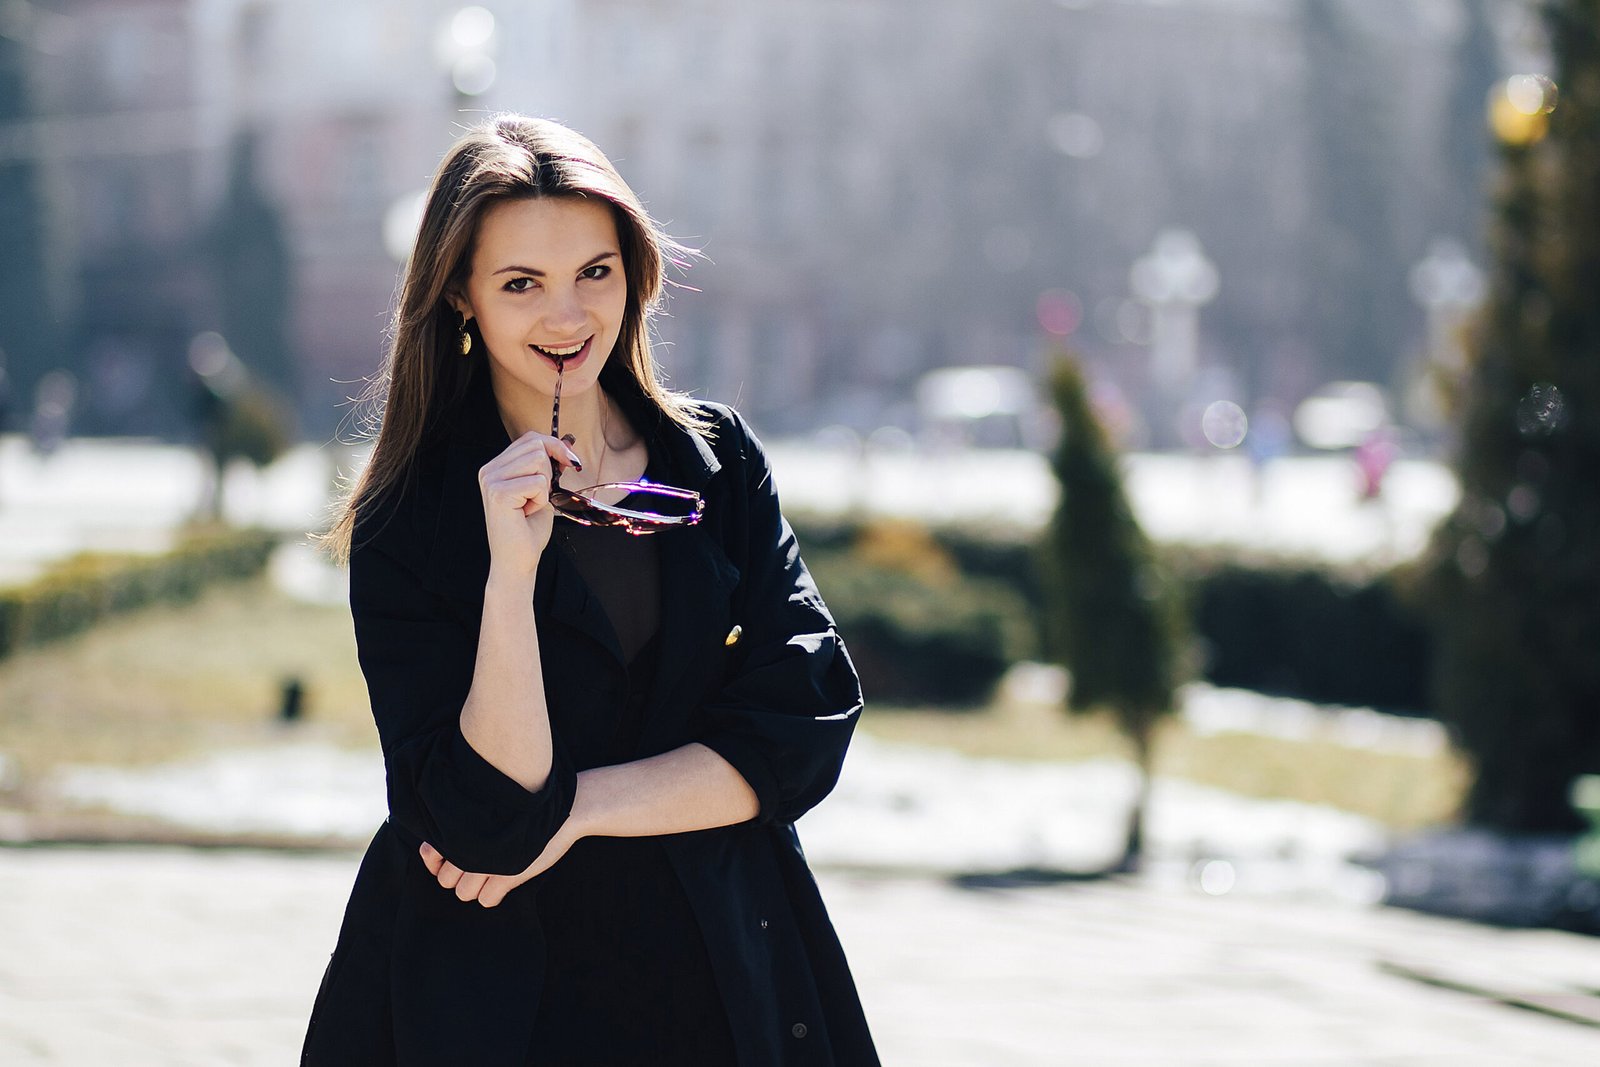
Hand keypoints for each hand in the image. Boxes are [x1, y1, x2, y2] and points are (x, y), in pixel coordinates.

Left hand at [418, 822, 582, 907]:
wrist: (565, 811)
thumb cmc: (523, 811)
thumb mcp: (489, 814)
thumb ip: (460, 829)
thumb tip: (429, 851)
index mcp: (463, 828)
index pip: (430, 856)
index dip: (438, 862)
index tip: (453, 858)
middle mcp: (470, 845)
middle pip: (445, 880)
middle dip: (459, 877)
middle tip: (478, 866)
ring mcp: (488, 862)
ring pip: (464, 893)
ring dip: (476, 888)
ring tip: (492, 874)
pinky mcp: (508, 875)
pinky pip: (487, 900)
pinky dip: (493, 895)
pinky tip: (504, 882)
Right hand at [478, 432, 582, 575]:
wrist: (516, 561)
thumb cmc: (528, 530)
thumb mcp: (541, 490)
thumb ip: (547, 466)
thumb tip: (567, 442)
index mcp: (495, 467)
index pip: (530, 439)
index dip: (554, 446)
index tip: (570, 462)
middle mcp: (489, 470)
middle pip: (535, 446)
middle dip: (549, 470)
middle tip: (541, 496)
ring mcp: (491, 480)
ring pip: (538, 461)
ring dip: (543, 486)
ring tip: (530, 505)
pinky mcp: (499, 493)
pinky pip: (537, 482)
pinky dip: (540, 499)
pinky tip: (527, 512)